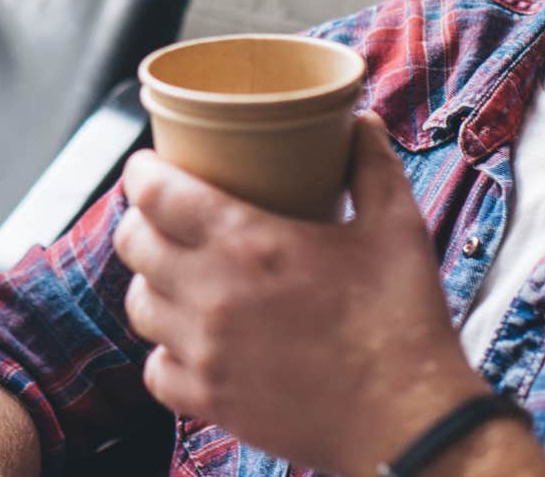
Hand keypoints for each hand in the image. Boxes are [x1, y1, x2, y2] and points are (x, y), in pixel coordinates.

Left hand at [112, 116, 486, 476]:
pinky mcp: (209, 400)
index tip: (150, 167)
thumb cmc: (404, 323)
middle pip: (133, 244)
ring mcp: (204, 352)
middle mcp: (212, 295)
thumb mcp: (397, 227)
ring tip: (177, 275)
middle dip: (141, 222)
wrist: (410, 423)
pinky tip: (191, 340)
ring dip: (151, 284)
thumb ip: (372, 166)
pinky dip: (165, 351)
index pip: (155, 194)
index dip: (142, 173)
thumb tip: (361, 121)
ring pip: (138, 305)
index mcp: (248, 243)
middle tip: (164, 217)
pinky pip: (155, 368)